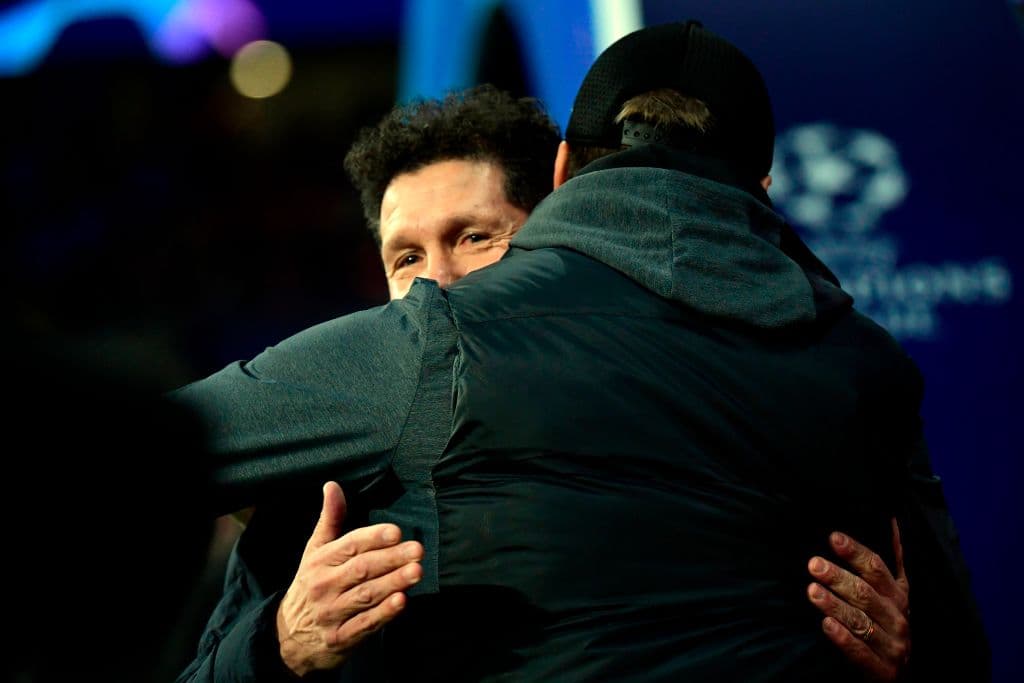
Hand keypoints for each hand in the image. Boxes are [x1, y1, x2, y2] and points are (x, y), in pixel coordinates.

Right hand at [276, 481, 423, 676]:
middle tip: (417, 550)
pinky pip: (365, 625)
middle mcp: (324, 586)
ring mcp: (331, 613)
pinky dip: (384, 613)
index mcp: (320, 561)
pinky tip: (402, 601)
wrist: (288, 636)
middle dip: (391, 558)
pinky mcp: (340, 638)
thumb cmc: (311, 585)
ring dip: (393, 583)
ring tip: (416, 572)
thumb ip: (329, 519)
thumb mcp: (315, 551)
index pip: (349, 546)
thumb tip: (332, 486)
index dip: (373, 537)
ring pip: (366, 595)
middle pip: (361, 569)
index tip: (396, 531)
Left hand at [807, 519, 910, 680]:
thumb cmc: (889, 624)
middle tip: (813, 564)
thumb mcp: (895, 593)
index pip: (877, 569)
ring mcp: (892, 644)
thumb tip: (891, 521)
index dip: (856, 552)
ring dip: (835, 604)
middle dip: (839, 577)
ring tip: (812, 590)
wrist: (901, 676)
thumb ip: (893, 560)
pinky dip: (843, 638)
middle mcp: (897, 617)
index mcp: (898, 595)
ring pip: (860, 620)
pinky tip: (825, 625)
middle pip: (865, 593)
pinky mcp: (882, 669)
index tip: (833, 538)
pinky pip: (860, 651)